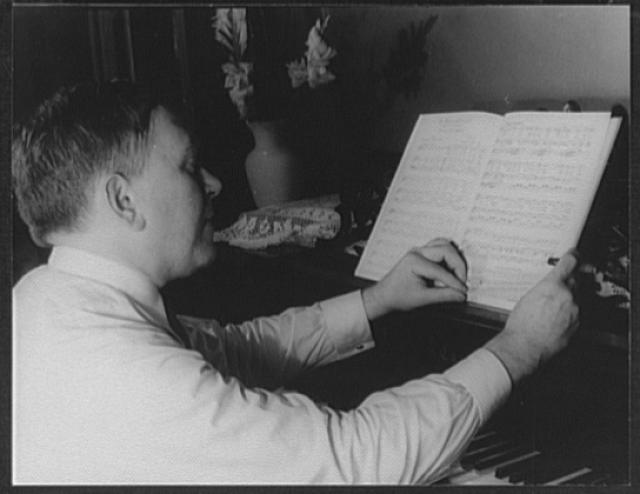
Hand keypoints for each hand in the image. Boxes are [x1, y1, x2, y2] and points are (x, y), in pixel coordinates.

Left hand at [361, 238, 467, 320]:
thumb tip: (461, 294)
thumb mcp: (422, 299)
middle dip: (458, 266)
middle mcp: (417, 252)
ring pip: (444, 245)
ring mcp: (419, 251)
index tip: (463, 292)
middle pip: (447, 250)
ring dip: (454, 258)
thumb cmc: (397, 296)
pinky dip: (449, 256)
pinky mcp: (422, 254)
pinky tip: (451, 270)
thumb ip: (444, 295)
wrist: (384, 295)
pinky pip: (440, 248)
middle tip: (462, 282)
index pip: (442, 270)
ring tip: (458, 275)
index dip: (456, 282)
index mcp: (415, 261)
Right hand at [484, 250, 579, 383]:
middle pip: (576, 280)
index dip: (573, 256)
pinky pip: (577, 312)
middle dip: (569, 280)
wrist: (526, 346)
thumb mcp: (527, 298)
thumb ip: (543, 288)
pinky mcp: (578, 323)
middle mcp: (567, 295)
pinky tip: (556, 319)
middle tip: (560, 284)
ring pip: (577, 297)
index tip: (574, 254)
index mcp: (552, 285)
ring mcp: (575, 310)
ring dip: (569, 298)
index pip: (569, 263)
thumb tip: (549, 286)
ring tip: (553, 308)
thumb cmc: (521, 325)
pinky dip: (570, 313)